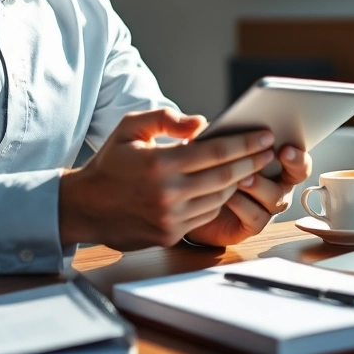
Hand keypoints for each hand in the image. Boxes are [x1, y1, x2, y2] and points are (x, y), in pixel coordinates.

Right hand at [57, 109, 276, 249]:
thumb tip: (202, 123)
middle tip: (269, 151)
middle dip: (252, 161)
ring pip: (219, 198)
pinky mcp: (169, 234)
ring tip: (251, 166)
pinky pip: (205, 215)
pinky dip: (219, 200)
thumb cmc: (110, 163)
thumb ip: (166, 119)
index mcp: (160, 163)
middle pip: (225, 176)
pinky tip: (226, 187)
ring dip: (238, 181)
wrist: (85, 206)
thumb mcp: (130, 128)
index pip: (216, 152)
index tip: (264, 135)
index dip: (246, 143)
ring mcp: (170, 217)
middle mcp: (167, 193)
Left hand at [183, 145, 311, 247]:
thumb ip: (210, 135)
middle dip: (291, 165)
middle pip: (297, 176)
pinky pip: (255, 217)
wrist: (196, 205)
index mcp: (276, 162)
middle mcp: (278, 185)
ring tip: (241, 178)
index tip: (285, 147)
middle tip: (273, 154)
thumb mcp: (212, 150)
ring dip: (259, 185)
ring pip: (275, 197)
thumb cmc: (211, 172)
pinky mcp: (252, 225)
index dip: (297, 154)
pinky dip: (243, 205)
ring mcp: (267, 207)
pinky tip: (228, 196)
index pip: (298, 157)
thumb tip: (197, 122)